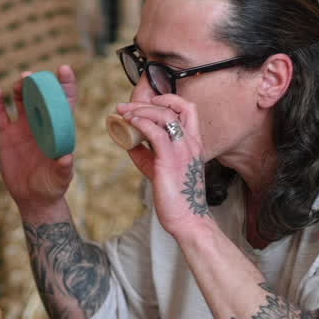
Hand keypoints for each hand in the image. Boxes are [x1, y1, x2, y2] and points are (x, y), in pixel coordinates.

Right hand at [0, 65, 78, 218]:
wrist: (32, 197)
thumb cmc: (52, 186)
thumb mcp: (60, 179)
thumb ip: (64, 169)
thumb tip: (67, 157)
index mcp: (58, 128)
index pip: (65, 101)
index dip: (66, 84)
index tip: (63, 69)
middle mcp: (42, 123)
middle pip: (40, 96)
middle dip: (37, 83)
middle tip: (31, 76)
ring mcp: (23, 127)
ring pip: (20, 101)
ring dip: (19, 89)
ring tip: (18, 83)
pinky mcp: (6, 134)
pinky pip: (0, 114)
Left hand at [115, 94, 211, 236]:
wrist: (187, 219)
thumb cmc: (176, 197)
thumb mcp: (159, 169)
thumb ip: (146, 154)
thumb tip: (128, 142)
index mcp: (193, 143)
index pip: (188, 109)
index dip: (168, 99)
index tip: (146, 101)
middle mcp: (191, 142)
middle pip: (175, 107)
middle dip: (147, 102)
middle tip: (125, 107)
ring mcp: (182, 150)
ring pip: (165, 115)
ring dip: (142, 110)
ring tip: (125, 114)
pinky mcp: (170, 159)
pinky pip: (156, 133)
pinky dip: (142, 123)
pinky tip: (130, 123)